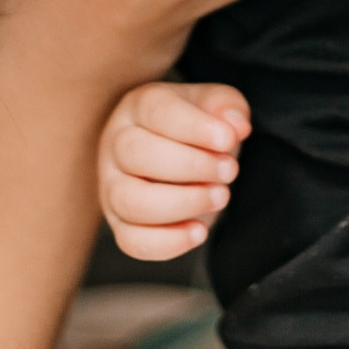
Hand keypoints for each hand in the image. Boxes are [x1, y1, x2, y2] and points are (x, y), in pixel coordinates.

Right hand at [99, 83, 250, 259]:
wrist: (176, 155)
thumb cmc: (193, 128)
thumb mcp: (213, 105)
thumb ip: (227, 106)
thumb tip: (236, 126)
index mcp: (138, 107)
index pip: (157, 111)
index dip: (195, 127)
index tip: (228, 139)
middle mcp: (116, 145)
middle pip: (136, 154)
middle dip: (191, 166)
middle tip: (229, 170)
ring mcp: (112, 187)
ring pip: (131, 201)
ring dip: (182, 203)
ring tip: (220, 196)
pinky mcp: (120, 224)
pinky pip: (133, 241)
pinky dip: (168, 242)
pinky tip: (199, 230)